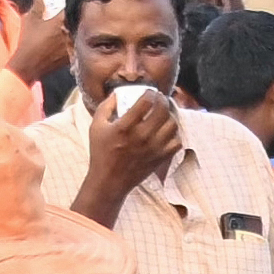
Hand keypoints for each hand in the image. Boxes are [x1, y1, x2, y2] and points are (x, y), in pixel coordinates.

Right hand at [76, 86, 180, 218]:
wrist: (109, 181)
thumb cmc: (101, 153)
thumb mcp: (96, 126)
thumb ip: (106, 106)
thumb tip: (118, 93)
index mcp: (125, 127)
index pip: (146, 102)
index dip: (150, 93)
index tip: (148, 92)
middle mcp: (141, 137)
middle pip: (163, 110)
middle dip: (162, 100)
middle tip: (159, 99)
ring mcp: (153, 149)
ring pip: (172, 124)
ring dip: (169, 116)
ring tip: (163, 114)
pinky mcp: (160, 158)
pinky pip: (177, 142)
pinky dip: (174, 135)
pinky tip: (166, 132)